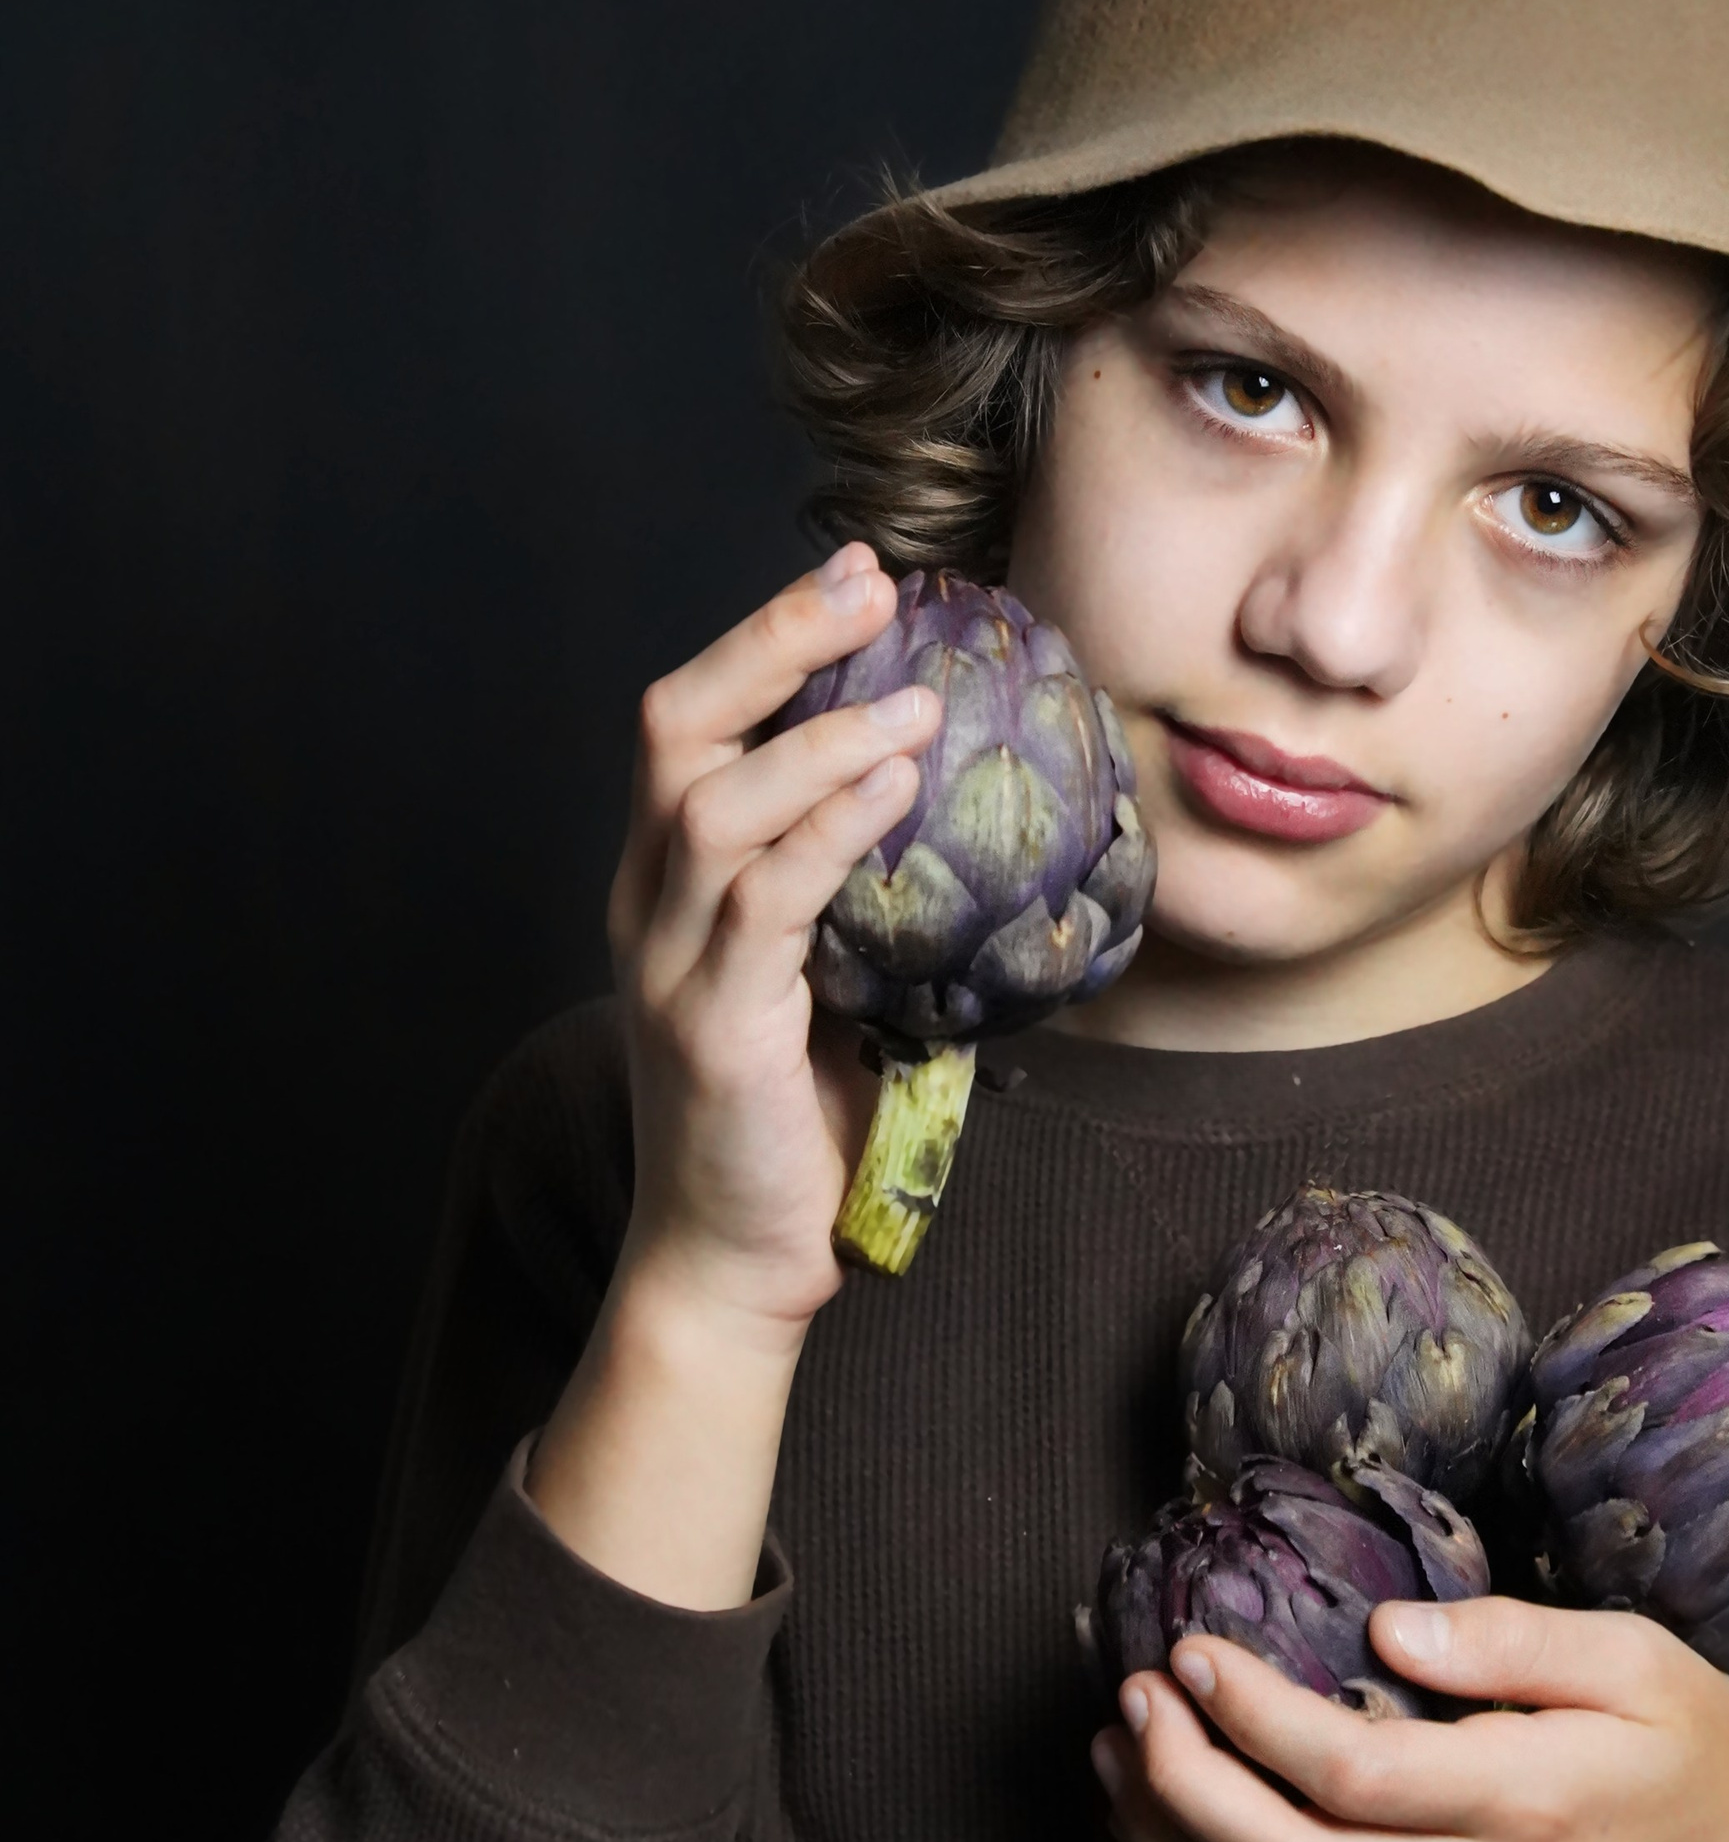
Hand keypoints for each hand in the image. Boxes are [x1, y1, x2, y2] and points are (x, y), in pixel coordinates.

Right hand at [523, 543, 936, 1611]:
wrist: (733, 1261)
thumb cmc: (791, 1119)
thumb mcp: (826, 978)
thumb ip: (859, 894)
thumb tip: (967, 807)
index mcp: (667, 884)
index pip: (688, 723)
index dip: (764, 638)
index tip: (857, 579)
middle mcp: (648, 908)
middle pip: (677, 729)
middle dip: (773, 643)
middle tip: (871, 588)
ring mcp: (670, 967)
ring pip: (717, 809)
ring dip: (821, 742)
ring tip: (913, 702)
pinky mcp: (713, 1029)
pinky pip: (764, 905)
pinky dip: (829, 834)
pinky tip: (894, 794)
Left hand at [1091, 1595, 1728, 1841]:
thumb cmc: (1698, 1762)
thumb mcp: (1643, 1663)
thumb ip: (1514, 1641)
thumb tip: (1386, 1632)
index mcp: (1523, 1805)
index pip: (1348, 1775)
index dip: (1248, 1717)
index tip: (1192, 1651)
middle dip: (1179, 1784)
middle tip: (1132, 1696)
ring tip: (1117, 1754)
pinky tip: (1165, 1825)